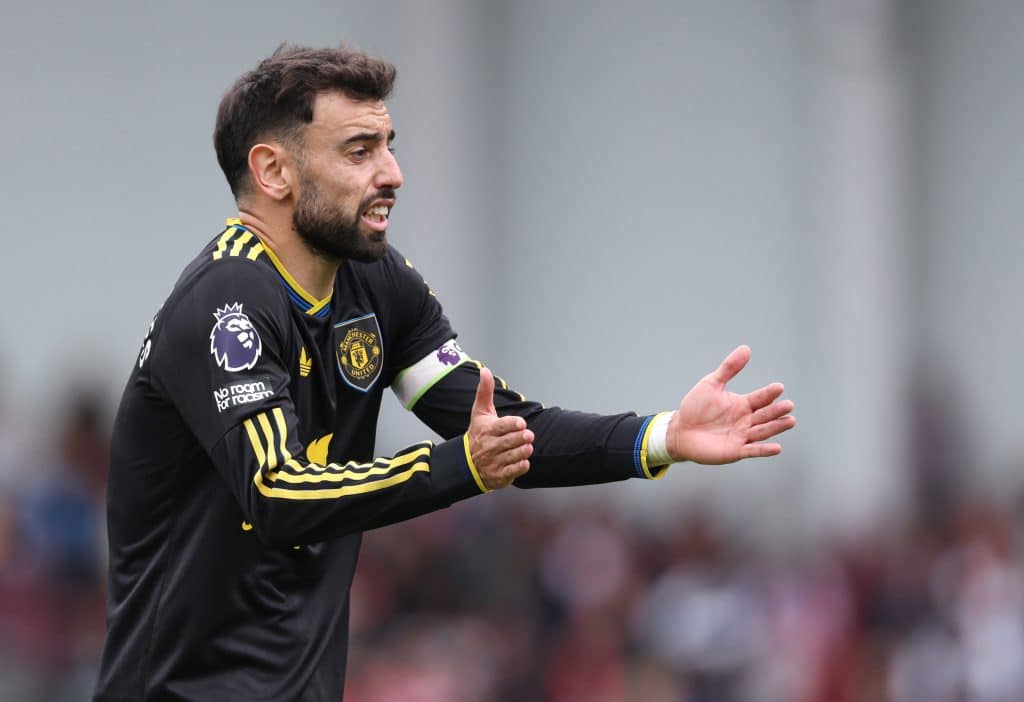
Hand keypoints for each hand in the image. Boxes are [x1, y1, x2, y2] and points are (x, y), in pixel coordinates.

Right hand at [469, 368, 533, 489]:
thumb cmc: (478, 433)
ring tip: (528, 447)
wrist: (466, 462)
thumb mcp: (480, 412)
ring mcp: (494, 462)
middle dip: (520, 438)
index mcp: (487, 430)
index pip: (501, 426)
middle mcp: (489, 446)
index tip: (522, 424)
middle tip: (529, 436)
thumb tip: (485, 370)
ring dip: (522, 452)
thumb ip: (485, 391)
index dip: (513, 425)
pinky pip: (512, 472)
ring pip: (511, 456)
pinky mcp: (498, 475)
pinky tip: (525, 461)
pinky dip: (520, 467)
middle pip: (508, 442)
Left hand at [666, 345, 795, 464]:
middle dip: (776, 410)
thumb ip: (729, 368)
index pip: (760, 398)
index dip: (768, 393)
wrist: (680, 430)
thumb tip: (746, 348)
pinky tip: (777, 447)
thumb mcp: (711, 384)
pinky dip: (764, 450)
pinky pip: (752, 450)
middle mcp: (746, 420)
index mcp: (742, 404)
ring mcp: (742, 436)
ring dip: (776, 427)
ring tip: (790, 421)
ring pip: (762, 431)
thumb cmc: (695, 407)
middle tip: (788, 405)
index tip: (778, 387)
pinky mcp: (735, 451)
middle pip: (765, 415)